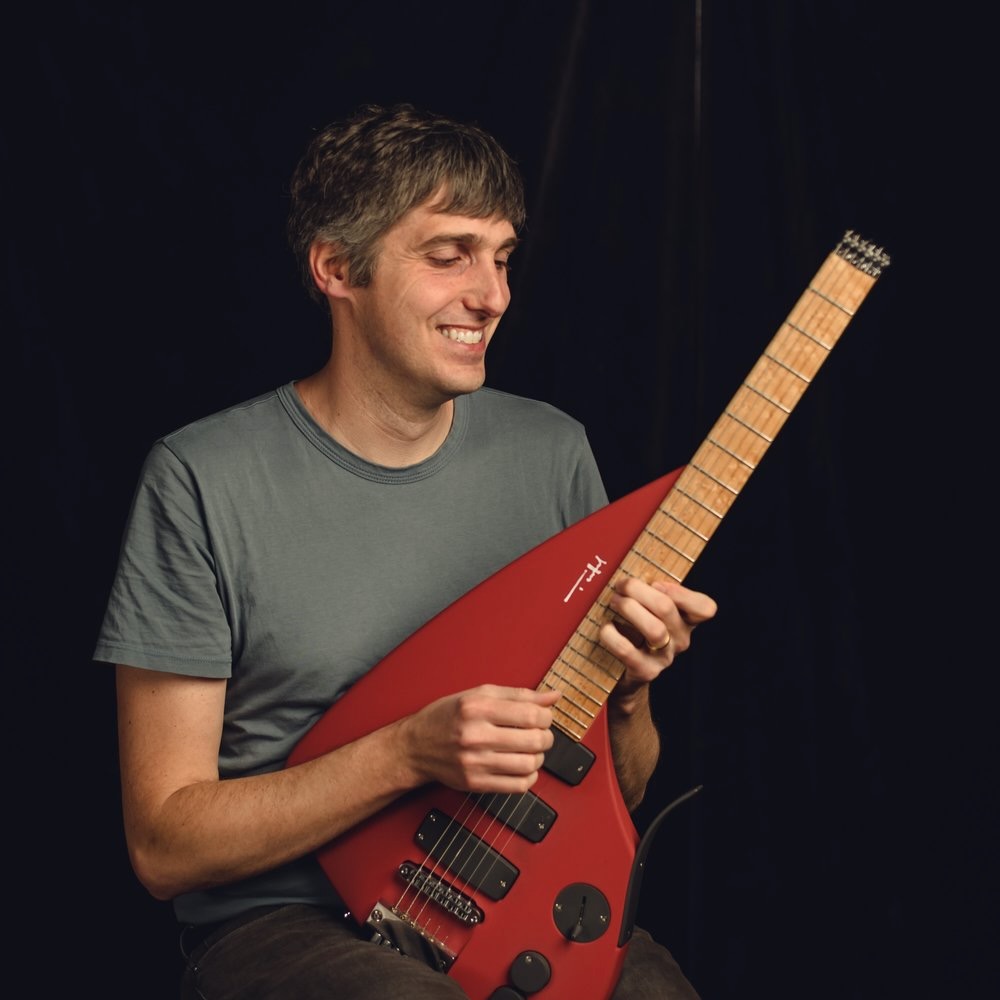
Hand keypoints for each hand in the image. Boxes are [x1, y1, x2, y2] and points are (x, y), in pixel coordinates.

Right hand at [399, 684, 559, 793]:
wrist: (416, 746)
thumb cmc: (447, 716)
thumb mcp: (479, 695)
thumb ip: (518, 694)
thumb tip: (553, 696)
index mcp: (477, 708)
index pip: (530, 715)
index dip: (546, 717)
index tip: (544, 717)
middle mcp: (475, 735)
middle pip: (533, 740)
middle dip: (546, 737)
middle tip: (541, 734)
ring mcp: (475, 762)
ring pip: (529, 764)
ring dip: (539, 757)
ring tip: (531, 750)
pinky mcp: (475, 783)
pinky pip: (517, 786)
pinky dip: (529, 777)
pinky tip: (522, 767)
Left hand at [601, 577, 716, 700]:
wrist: (625, 674)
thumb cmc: (636, 631)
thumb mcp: (649, 610)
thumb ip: (650, 591)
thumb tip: (632, 571)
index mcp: (686, 621)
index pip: (705, 608)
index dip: (681, 592)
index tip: (656, 584)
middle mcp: (680, 639)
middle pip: (667, 609)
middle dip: (639, 590)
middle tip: (620, 585)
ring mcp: (664, 657)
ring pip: (654, 630)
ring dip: (629, 609)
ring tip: (614, 601)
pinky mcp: (645, 671)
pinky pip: (628, 651)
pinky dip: (612, 635)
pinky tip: (606, 627)